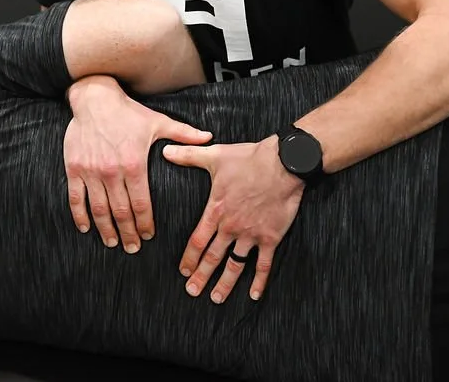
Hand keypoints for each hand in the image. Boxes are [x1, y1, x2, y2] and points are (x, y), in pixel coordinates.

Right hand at [65, 75, 211, 252]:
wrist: (95, 98)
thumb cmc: (128, 112)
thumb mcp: (158, 122)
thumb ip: (183, 134)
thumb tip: (209, 137)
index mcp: (134, 164)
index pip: (141, 203)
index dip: (145, 223)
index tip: (148, 236)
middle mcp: (112, 171)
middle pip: (121, 212)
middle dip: (128, 233)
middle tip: (132, 248)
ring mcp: (91, 171)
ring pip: (99, 209)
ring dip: (106, 230)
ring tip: (112, 243)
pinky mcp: (74, 168)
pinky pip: (76, 198)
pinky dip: (80, 216)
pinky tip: (86, 228)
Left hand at [162, 136, 304, 303]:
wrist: (283, 164)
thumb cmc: (249, 159)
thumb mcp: (214, 156)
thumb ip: (188, 156)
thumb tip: (165, 150)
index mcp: (216, 211)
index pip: (197, 241)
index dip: (188, 258)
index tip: (183, 271)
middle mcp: (231, 227)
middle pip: (212, 258)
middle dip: (201, 276)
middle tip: (192, 291)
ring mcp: (251, 235)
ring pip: (235, 265)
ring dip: (225, 283)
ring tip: (216, 298)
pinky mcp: (271, 237)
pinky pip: (264, 265)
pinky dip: (259, 281)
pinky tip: (254, 295)